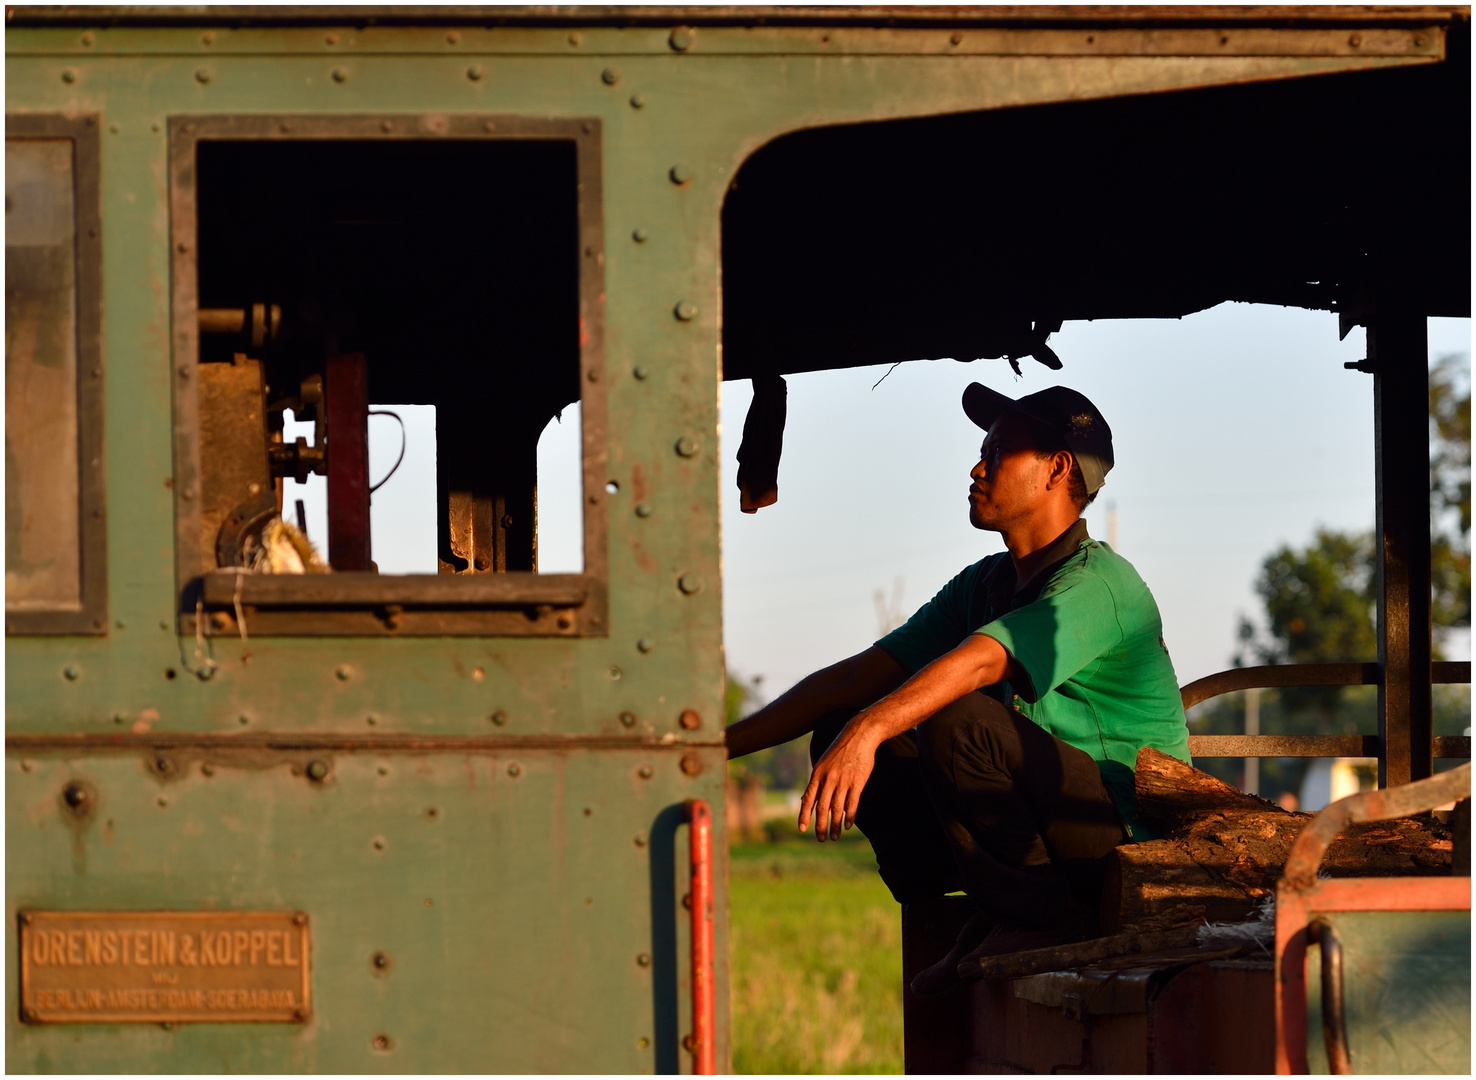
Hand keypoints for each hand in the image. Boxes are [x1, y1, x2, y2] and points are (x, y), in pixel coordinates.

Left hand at [797, 716, 878, 841]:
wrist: (859, 735)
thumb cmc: (840, 750)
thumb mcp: (824, 762)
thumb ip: (818, 780)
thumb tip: (809, 798)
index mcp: (818, 774)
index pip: (808, 799)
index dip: (804, 815)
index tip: (802, 829)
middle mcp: (829, 779)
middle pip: (822, 808)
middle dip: (820, 826)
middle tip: (821, 839)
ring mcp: (843, 781)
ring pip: (837, 809)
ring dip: (835, 825)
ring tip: (834, 836)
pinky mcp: (857, 782)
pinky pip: (852, 803)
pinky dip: (849, 816)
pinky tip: (847, 825)